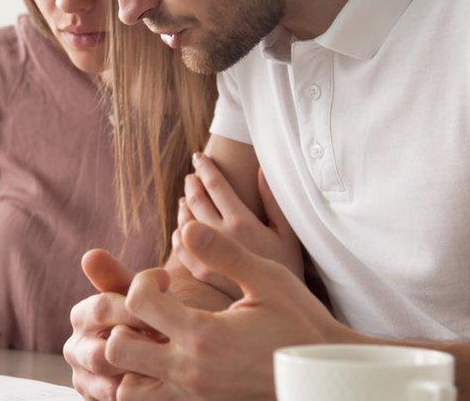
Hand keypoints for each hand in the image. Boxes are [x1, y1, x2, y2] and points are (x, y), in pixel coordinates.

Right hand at [64, 249, 160, 399]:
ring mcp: (86, 380)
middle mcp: (76, 350)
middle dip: (142, 346)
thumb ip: (119, 276)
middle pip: (102, 352)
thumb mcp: (142, 294)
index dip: (140, 304)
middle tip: (174, 341)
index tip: (170, 294)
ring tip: (174, 363)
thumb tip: (89, 255)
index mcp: (82, 316)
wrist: (170, 347)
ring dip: (145, 374)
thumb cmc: (156, 315)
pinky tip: (167, 382)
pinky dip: (143, 393)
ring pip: (112, 385)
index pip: (103, 307)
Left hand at [106, 221, 360, 399]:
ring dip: (129, 360)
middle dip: (122, 323)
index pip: (138, 302)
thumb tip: (188, 228)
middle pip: (117, 350)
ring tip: (152, 336)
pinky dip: (145, 382)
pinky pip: (151, 400)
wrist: (325, 376)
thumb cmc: (299, 322)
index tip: (165, 279)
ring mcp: (193, 396)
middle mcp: (191, 371)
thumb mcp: (267, 279)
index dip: (144, 281)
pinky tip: (166, 357)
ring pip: (127, 388)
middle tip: (149, 308)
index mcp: (203, 335)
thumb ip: (224, 254)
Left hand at [173, 154, 302, 297]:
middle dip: (192, 183)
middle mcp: (221, 237)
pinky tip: (181, 228)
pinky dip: (178, 234)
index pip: (215, 186)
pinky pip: (180, 249)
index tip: (198, 157)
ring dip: (184, 205)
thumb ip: (272, 201)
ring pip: (185, 222)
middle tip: (191, 176)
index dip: (205, 168)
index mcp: (242, 222)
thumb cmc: (291, 269)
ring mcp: (208, 257)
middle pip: (196, 200)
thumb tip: (260, 170)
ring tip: (186, 197)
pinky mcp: (202, 274)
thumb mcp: (287, 233)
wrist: (283, 312)